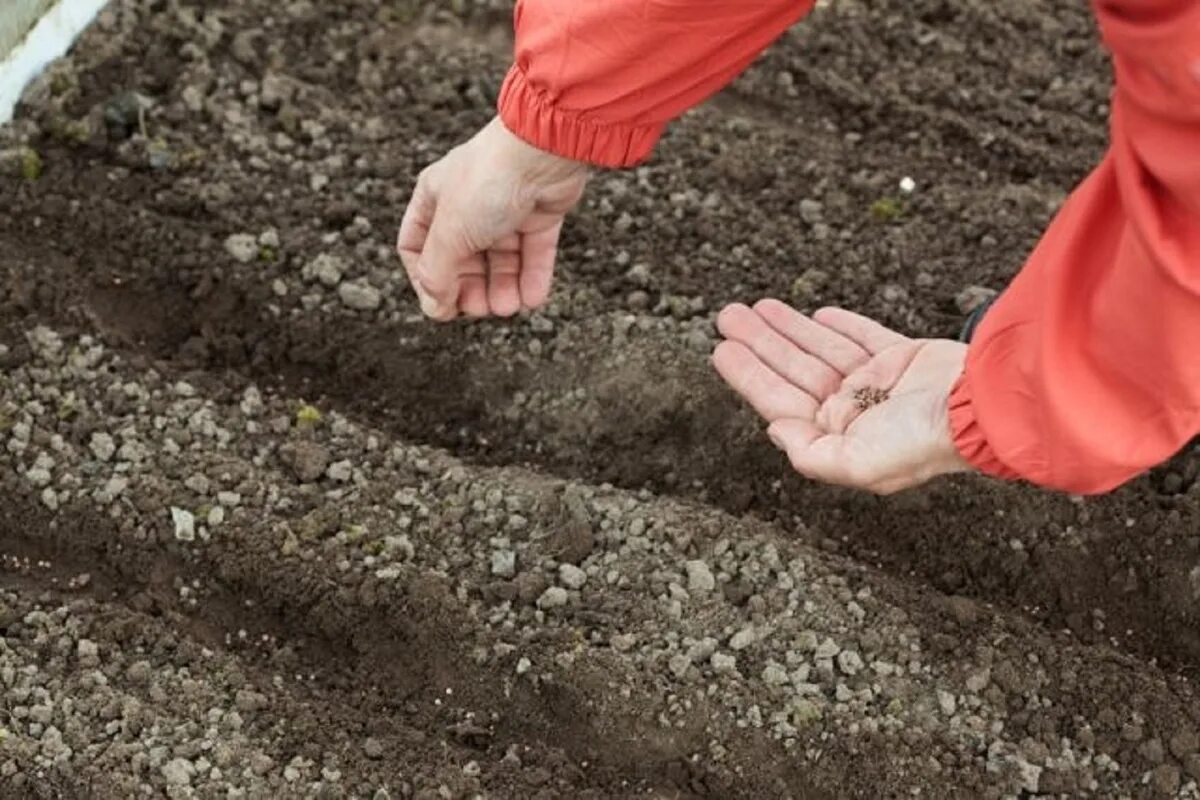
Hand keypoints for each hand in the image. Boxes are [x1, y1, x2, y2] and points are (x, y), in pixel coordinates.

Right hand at [397, 118, 588, 319]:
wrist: (542, 151)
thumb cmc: (488, 181)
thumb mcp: (450, 233)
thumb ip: (438, 275)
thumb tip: (435, 308)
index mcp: (435, 199)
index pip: (418, 247)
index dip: (426, 279)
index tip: (441, 304)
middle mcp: (468, 203)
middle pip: (462, 260)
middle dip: (471, 289)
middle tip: (480, 309)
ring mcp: (505, 209)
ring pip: (500, 261)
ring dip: (503, 288)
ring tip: (509, 307)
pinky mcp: (539, 214)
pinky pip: (532, 254)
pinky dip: (532, 278)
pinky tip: (532, 299)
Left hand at [713, 299, 972, 494]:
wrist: (984, 406)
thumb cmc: (923, 441)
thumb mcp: (858, 465)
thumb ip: (811, 454)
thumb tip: (774, 430)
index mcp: (839, 438)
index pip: (780, 401)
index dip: (749, 375)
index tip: (721, 350)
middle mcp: (855, 411)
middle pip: (794, 371)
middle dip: (760, 344)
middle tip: (728, 315)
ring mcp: (880, 384)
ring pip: (821, 350)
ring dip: (788, 328)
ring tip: (756, 306)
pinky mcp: (905, 358)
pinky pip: (863, 337)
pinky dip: (840, 325)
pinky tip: (815, 315)